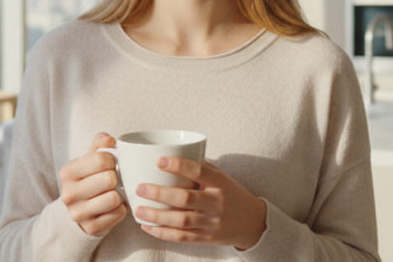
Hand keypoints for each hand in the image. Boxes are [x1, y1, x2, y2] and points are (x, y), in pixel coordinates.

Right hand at [58, 133, 126, 235]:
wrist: (80, 209)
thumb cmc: (89, 178)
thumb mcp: (89, 158)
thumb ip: (100, 144)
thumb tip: (109, 139)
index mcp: (67, 172)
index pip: (101, 159)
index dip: (113, 160)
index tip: (110, 164)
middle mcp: (69, 194)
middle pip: (109, 179)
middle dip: (116, 177)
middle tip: (113, 180)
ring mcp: (78, 213)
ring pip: (114, 198)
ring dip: (119, 194)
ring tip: (113, 192)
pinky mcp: (91, 227)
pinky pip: (118, 213)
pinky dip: (120, 209)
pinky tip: (113, 206)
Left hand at [134, 158, 266, 250]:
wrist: (253, 222)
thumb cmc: (231, 194)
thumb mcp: (222, 177)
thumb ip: (201, 168)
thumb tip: (172, 154)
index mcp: (221, 182)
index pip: (199, 171)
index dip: (179, 166)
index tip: (160, 161)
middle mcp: (218, 202)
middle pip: (186, 198)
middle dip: (160, 193)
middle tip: (141, 188)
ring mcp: (213, 222)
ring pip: (182, 220)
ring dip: (158, 216)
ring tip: (139, 210)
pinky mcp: (208, 238)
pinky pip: (182, 237)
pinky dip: (163, 233)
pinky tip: (148, 227)